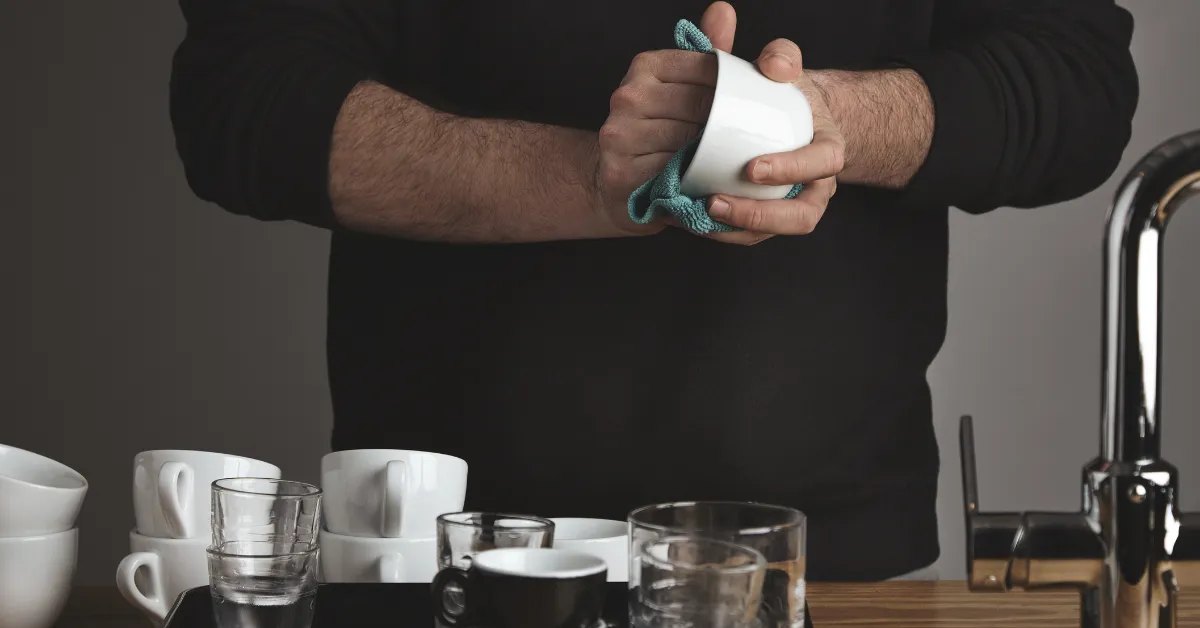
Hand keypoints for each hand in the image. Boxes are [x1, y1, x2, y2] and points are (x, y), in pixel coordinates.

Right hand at [592, 3, 734, 235]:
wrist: (615, 181)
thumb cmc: (662, 129)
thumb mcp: (686, 85)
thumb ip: (709, 50)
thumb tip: (724, 9)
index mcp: (646, 66)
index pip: (709, 71)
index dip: (736, 92)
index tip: (751, 110)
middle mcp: (627, 96)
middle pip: (701, 108)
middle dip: (729, 124)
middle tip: (752, 141)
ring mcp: (619, 134)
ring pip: (689, 142)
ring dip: (716, 154)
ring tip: (732, 162)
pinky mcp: (619, 172)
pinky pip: (673, 175)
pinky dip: (695, 179)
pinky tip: (708, 181)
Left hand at [702, 36, 845, 244]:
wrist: (787, 117)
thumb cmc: (784, 94)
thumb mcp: (785, 68)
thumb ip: (782, 57)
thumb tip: (774, 65)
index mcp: (826, 149)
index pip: (822, 163)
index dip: (792, 168)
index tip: (752, 167)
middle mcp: (815, 186)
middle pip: (801, 216)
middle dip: (759, 215)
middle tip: (716, 202)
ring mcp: (791, 205)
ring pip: (772, 232)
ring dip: (735, 229)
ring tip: (698, 215)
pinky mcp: (766, 218)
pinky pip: (748, 234)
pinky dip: (721, 231)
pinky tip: (689, 219)